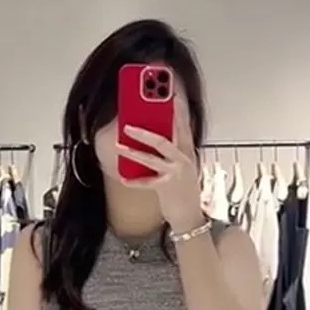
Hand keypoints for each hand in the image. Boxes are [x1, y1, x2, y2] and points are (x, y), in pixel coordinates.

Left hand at [116, 117, 204, 233]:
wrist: (190, 216)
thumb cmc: (183, 189)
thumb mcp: (181, 165)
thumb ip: (171, 149)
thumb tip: (151, 133)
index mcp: (187, 150)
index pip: (182, 125)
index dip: (177, 109)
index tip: (170, 94)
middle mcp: (183, 159)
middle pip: (164, 140)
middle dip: (145, 131)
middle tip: (128, 124)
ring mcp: (175, 174)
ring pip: (152, 159)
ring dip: (133, 152)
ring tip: (119, 145)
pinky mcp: (167, 188)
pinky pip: (146, 183)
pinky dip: (134, 181)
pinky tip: (123, 177)